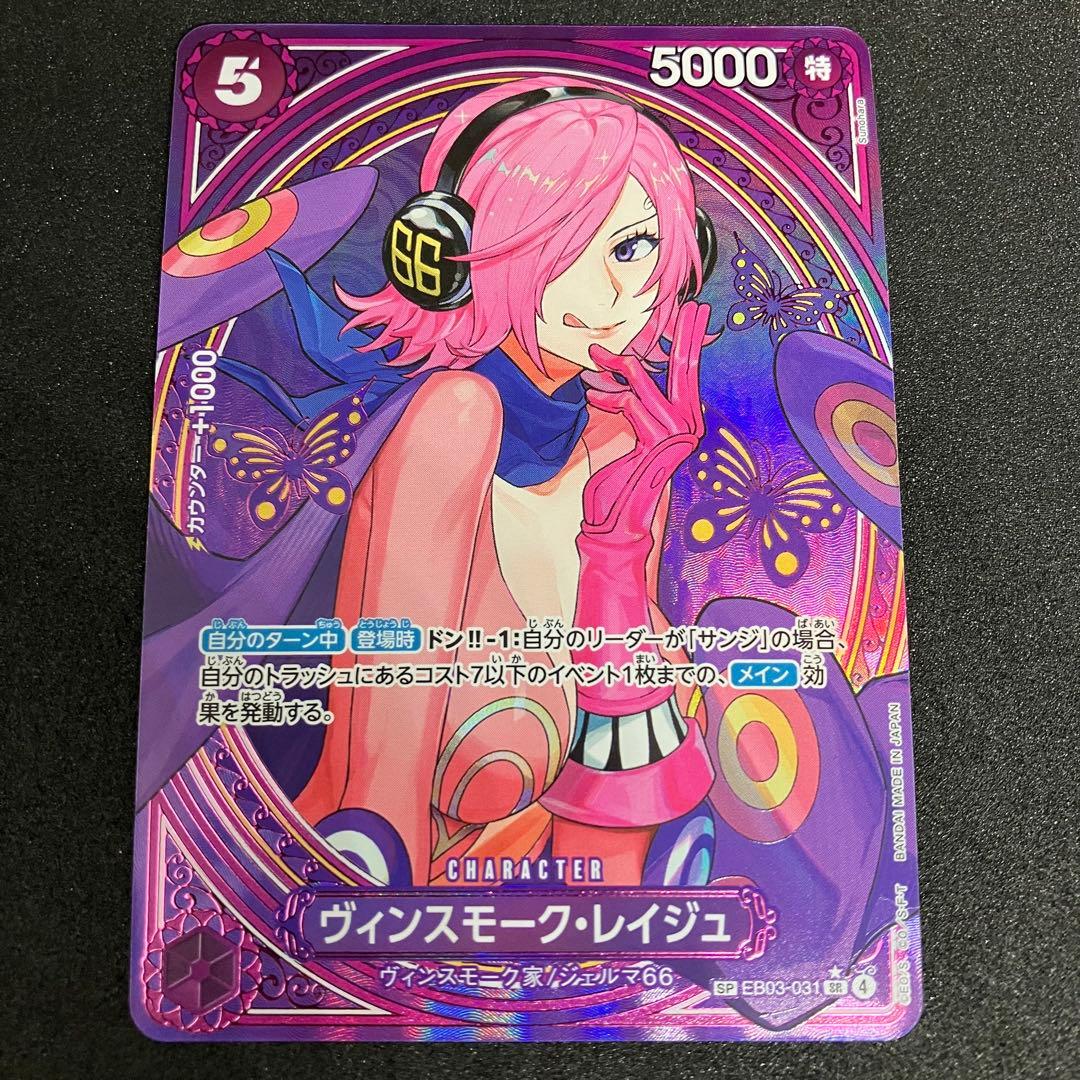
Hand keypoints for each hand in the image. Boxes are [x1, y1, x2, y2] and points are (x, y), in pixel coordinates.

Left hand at [581, 301, 708, 537]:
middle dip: (684, 335)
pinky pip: (628, 403)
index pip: (688, 374)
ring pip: (643, 383)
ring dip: (613, 371)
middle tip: (692, 307)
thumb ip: (633, 401)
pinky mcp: (658, 443)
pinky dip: (606, 398)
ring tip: (593, 363)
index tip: (694, 313)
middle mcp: (689, 428)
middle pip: (685, 369)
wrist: (617, 520)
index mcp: (687, 424)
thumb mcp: (629, 432)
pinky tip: (592, 398)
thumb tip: (622, 364)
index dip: (689, 341)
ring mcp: (677, 436)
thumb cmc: (620, 480)